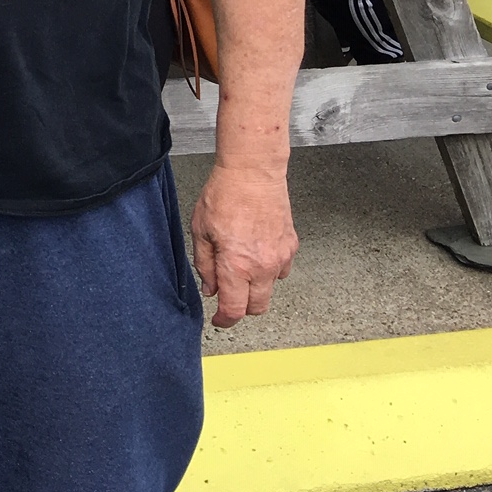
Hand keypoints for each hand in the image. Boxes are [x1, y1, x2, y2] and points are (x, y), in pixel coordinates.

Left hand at [190, 161, 298, 328]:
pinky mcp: (291, 245)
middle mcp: (262, 266)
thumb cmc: (225, 194)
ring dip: (256, 287)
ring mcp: (280, 257)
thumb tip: (209, 288)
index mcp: (237, 265)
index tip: (219, 320)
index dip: (224, 320)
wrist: (253, 171)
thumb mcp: (200, 230)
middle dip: (240, 307)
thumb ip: (204, 264)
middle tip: (226, 294)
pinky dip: (268, 270)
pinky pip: (281, 270)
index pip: (234, 310)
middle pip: (256, 307)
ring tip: (240, 266)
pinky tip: (255, 252)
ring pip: (271, 290)